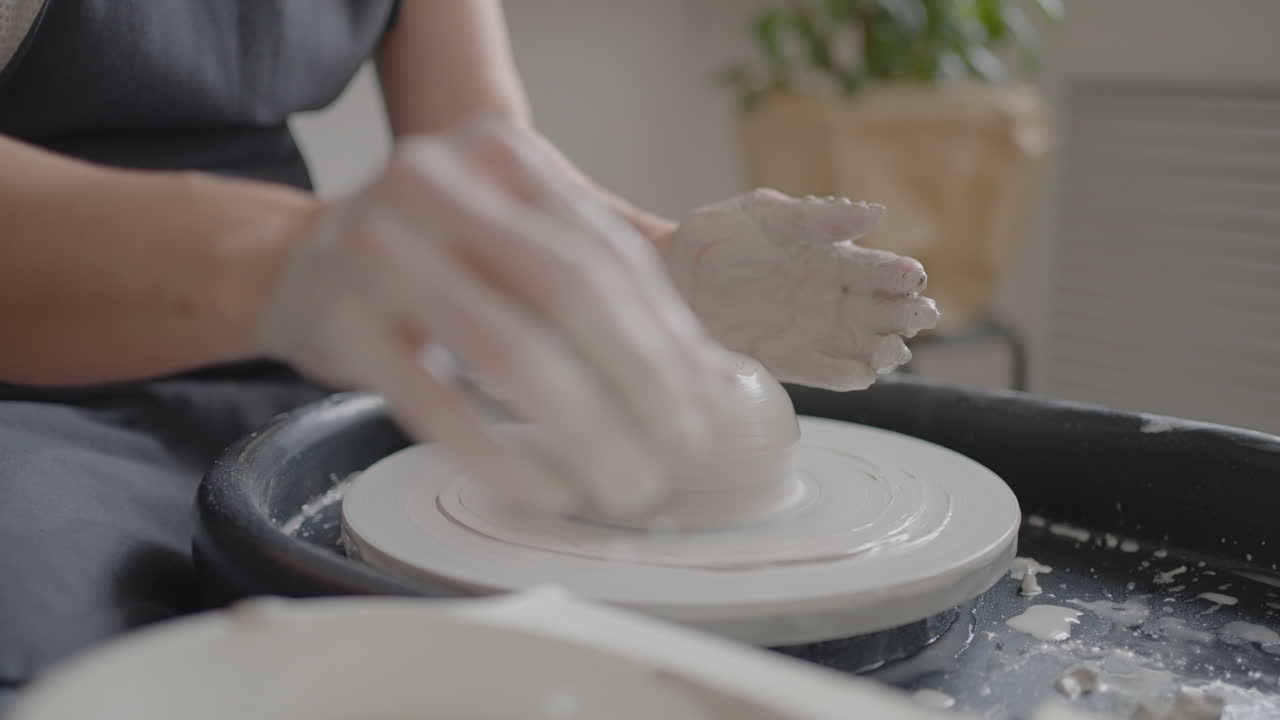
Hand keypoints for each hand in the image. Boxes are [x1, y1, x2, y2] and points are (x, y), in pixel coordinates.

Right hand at [256, 118, 735, 518]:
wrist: (294, 262)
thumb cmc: (430, 255)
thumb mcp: (508, 230)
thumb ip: (593, 275)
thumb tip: (708, 369)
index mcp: (500, 153)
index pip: (609, 252)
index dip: (669, 336)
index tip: (707, 404)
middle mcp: (438, 184)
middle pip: (572, 292)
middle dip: (642, 385)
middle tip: (679, 454)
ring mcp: (380, 248)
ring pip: (510, 349)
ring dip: (584, 431)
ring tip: (625, 485)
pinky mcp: (339, 320)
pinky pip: (435, 402)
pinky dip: (499, 456)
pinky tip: (544, 491)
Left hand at [663, 189, 939, 390]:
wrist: (669, 274)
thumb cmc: (717, 236)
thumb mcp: (764, 214)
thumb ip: (818, 217)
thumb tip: (876, 213)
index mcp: (831, 258)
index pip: (880, 270)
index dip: (901, 274)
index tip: (912, 278)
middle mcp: (830, 298)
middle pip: (884, 313)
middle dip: (906, 315)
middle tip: (917, 317)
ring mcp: (811, 333)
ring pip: (864, 347)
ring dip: (882, 351)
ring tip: (891, 351)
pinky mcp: (786, 362)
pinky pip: (825, 374)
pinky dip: (844, 376)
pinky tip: (859, 374)